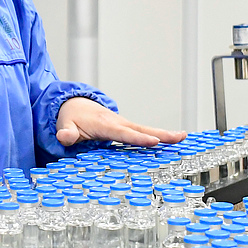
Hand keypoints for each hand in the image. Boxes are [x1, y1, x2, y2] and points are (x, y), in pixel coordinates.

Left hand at [56, 98, 187, 147]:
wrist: (73, 105)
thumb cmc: (71, 117)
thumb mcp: (65, 126)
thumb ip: (66, 133)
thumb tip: (64, 137)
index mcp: (105, 125)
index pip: (124, 133)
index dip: (139, 139)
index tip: (154, 142)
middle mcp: (118, 122)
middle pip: (143, 130)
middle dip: (162, 134)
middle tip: (181, 137)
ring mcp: (123, 124)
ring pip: (146, 130)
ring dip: (164, 135)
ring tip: (183, 138)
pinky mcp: (125, 128)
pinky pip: (142, 133)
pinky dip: (157, 136)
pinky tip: (170, 141)